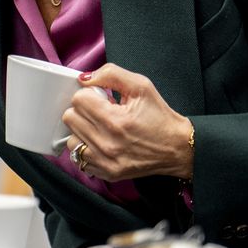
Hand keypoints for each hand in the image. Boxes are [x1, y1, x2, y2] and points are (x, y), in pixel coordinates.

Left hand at [61, 63, 192, 181]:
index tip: (103, 99)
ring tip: (101, 128)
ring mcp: (105, 161)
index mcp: (115, 120)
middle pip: (70, 118)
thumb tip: (84, 79)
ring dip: (82, 130)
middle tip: (102, 112)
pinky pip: (78, 158)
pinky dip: (86, 148)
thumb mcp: (141, 86)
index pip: (78, 100)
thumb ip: (110, 74)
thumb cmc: (159, 117)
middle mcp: (107, 144)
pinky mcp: (106, 173)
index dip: (90, 95)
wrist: (177, 148)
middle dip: (84, 111)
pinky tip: (101, 142)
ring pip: (71, 139)